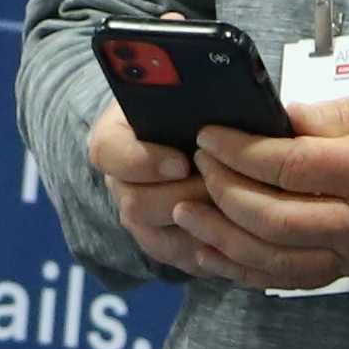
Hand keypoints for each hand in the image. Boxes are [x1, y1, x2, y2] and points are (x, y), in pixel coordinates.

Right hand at [87, 102, 224, 278]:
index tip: (181, 162)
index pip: (108, 152)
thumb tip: (221, 95)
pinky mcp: (164, 245)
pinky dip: (212, 250)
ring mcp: (138, 218)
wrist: (194, 134)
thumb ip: (192, 94)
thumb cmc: (195, 109)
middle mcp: (119, 182)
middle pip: (135, 203)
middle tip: (222, 186)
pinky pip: (182, 258)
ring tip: (238, 207)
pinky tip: (240, 234)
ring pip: (160, 236)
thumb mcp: (187, 90)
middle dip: (185, 196)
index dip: (143, 162)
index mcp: (115, 137)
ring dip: (202, 224)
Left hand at [186, 89, 348, 293]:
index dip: (240, 152)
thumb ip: (331, 115)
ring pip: (274, 259)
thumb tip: (273, 120)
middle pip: (272, 218)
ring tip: (187, 213)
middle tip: (196, 163)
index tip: (209, 134)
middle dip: (223, 191)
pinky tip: (216, 254)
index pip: (289, 167)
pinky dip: (248, 271)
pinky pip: (291, 279)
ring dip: (223, 239)